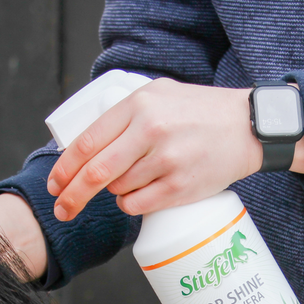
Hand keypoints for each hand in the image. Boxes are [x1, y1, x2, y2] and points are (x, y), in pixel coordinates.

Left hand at [46, 78, 303, 220]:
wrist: (249, 127)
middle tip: (62, 210)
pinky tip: (142, 192)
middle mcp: (150, 131)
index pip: (87, 143)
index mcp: (139, 105)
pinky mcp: (179, 186)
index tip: (54, 184)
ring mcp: (166, 161)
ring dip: (114, 191)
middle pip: (95, 174)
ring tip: (137, 176)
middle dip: (72, 196)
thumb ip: (124, 115)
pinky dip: (130, 203)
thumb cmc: (200, 111)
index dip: (64, 168)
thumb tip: (85, 145)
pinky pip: (137, 205)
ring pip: (117, 190)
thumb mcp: (158, 94)